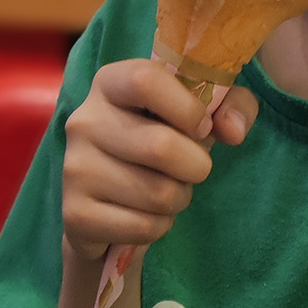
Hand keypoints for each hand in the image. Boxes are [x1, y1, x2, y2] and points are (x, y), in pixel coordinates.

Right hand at [61, 59, 257, 263]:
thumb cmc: (161, 142)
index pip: (147, 80)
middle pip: (160, 146)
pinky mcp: (75, 214)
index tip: (201, 127)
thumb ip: (232, 105)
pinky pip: (143, 227)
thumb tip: (233, 131)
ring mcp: (74, 168)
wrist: (107, 201)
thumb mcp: (200, 113)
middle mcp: (84, 120)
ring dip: (179, 199)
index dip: (188, 108)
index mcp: (110, 83)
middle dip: (196, 166)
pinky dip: (160, 226)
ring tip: (167, 190)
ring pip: (158, 193)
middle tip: (192, 169)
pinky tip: (145, 214)